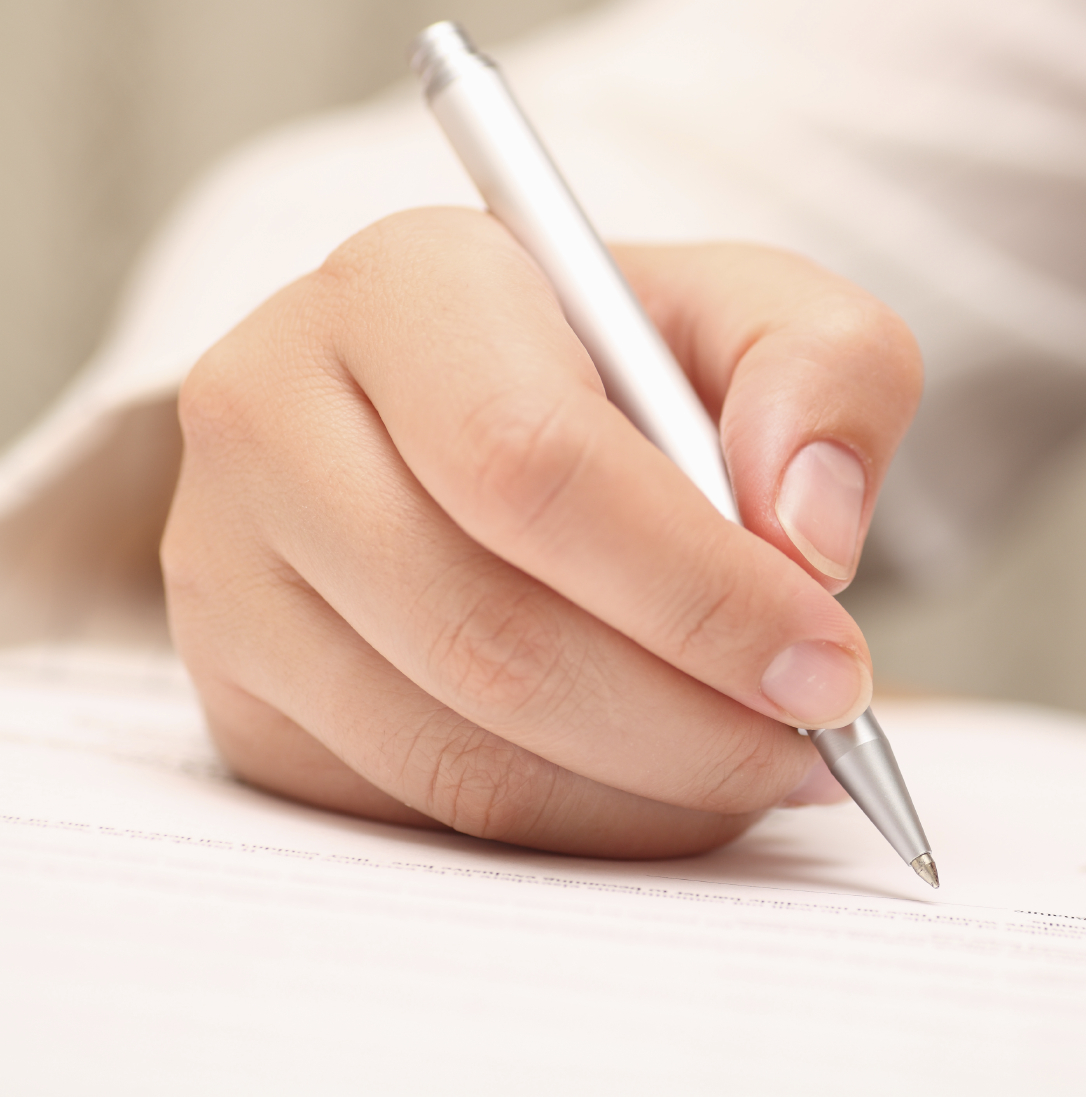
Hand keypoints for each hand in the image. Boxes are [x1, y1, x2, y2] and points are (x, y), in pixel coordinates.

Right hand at [162, 207, 920, 857]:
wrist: (493, 407)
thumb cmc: (629, 361)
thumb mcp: (760, 313)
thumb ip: (828, 376)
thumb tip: (806, 536)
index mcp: (403, 287)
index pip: (530, 464)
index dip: (696, 591)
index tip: (828, 669)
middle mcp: (275, 416)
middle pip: (487, 633)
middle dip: (687, 723)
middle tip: (813, 746)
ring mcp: (231, 570)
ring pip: (455, 751)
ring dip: (644, 794)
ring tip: (759, 767)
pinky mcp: (241, 693)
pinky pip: (420, 810)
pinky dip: (574, 824)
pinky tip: (661, 783)